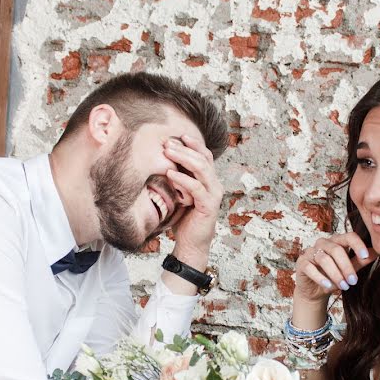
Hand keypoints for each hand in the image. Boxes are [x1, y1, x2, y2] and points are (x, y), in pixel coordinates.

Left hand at [163, 134, 222, 267]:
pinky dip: (183, 179)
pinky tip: (170, 174)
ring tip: (168, 152)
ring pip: (202, 169)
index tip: (178, 136)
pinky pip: (196, 188)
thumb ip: (180, 178)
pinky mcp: (209, 206)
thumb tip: (164, 160)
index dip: (194, 144)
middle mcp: (215, 185)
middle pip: (203, 158)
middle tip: (168, 143)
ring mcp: (214, 195)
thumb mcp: (181, 193)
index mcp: (209, 180)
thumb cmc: (185, 219)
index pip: (205, 155)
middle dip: (185, 148)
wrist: (192, 243)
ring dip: (184, 158)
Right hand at [294, 232, 377, 303]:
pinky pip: (310, 268)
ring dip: (335, 274)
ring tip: (343, 286)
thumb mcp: (348, 270)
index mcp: (337, 241)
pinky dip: (321, 278)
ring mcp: (310, 252)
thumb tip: (376, 253)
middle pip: (336, 249)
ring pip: (324, 259)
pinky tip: (328, 286)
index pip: (348, 236)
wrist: (314, 290)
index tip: (365, 256)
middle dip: (346, 267)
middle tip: (353, 281)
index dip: (357, 244)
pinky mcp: (301, 263)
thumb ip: (360, 261)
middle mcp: (323, 243)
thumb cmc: (333, 277)